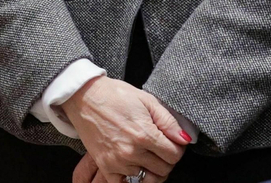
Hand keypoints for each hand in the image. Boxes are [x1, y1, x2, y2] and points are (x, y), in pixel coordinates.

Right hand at [60, 76, 187, 181]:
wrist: (85, 97)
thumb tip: (185, 139)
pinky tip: (135, 166)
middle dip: (167, 159)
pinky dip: (133, 178)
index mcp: (144, 134)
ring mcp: (117, 162)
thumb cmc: (116, 95)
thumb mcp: (147, 100)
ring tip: (149, 156)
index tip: (173, 142)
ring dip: (152, 169)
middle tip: (161, 148)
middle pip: (163, 170)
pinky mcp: (106, 167)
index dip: (178, 148)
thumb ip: (169, 121)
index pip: (174, 155)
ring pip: (147, 179)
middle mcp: (131, 152)